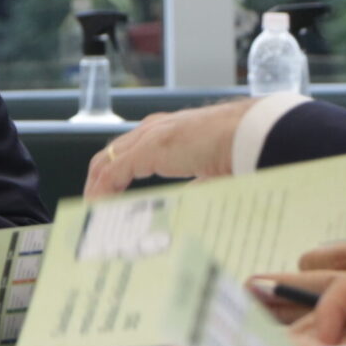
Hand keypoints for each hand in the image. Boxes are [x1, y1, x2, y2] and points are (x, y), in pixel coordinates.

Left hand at [84, 100, 255, 196]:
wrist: (253, 135)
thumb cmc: (242, 150)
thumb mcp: (211, 172)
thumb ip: (193, 185)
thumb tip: (184, 203)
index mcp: (168, 132)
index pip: (129, 153)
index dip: (115, 177)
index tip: (110, 199)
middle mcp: (153, 130)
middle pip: (111, 156)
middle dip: (99, 182)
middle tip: (95, 209)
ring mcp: (148, 137)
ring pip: (107, 163)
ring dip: (97, 190)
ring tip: (93, 214)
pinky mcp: (147, 149)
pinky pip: (113, 173)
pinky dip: (102, 192)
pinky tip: (100, 210)